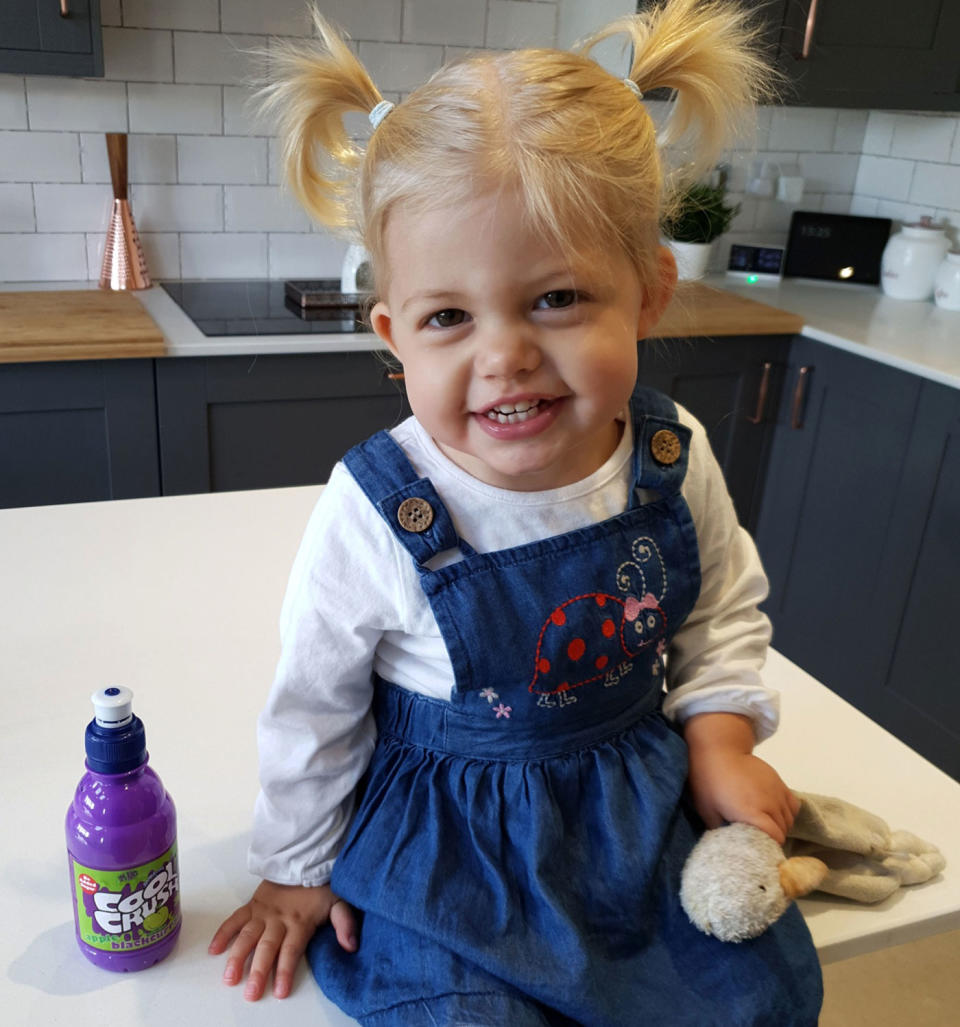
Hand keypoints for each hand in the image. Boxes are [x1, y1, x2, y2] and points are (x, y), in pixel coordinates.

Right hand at [209, 880, 357, 1000]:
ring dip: (237, 957)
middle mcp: (278, 919)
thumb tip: (351, 946)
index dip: (285, 970)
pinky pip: (235, 919)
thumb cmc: (321, 885)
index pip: (291, 950)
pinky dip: (223, 933)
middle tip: (251, 993)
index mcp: (299, 922)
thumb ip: (345, 924)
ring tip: (229, 977)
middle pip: (267, 948)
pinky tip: (214, 950)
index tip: (280, 991)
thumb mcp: (340, 902)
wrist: (305, 857)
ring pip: (247, 936)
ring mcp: (263, 912)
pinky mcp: (252, 905)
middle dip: (259, 971)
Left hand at [684, 712, 799, 844]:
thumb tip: (727, 846)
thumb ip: (720, 831)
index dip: (769, 847)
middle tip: (759, 840)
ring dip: (780, 826)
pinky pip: (793, 803)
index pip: (774, 838)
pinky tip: (775, 813)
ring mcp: (776, 791)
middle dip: (773, 838)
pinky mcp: (779, 781)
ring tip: (766, 827)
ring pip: (789, 818)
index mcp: (752, 813)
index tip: (760, 851)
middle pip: (783, 830)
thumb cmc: (708, 781)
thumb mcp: (707, 810)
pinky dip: (788, 812)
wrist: (718, 750)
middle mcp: (769, 803)